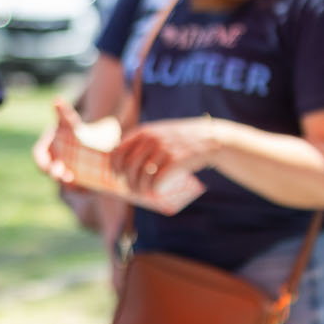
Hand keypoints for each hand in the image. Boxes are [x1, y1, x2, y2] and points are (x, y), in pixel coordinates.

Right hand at [34, 100, 83, 186]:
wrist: (92, 140)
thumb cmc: (75, 130)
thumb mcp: (69, 121)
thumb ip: (64, 112)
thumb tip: (57, 99)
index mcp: (44, 150)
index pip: (39, 158)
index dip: (44, 163)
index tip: (55, 164)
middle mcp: (52, 164)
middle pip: (51, 172)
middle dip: (57, 175)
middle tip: (67, 176)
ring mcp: (63, 173)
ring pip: (63, 182)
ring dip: (69, 184)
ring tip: (78, 181)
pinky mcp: (76, 181)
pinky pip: (75, 188)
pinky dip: (81, 188)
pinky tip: (89, 186)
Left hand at [109, 116, 223, 194]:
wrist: (209, 139)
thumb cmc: (181, 138)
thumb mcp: (159, 131)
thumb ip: (142, 140)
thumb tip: (121, 158)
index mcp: (143, 131)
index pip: (118, 151)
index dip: (115, 165)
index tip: (117, 174)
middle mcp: (151, 139)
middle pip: (129, 167)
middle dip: (128, 181)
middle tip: (132, 189)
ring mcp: (163, 150)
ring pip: (142, 177)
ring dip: (140, 188)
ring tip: (143, 192)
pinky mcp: (175, 161)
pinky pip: (157, 181)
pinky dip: (154, 189)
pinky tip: (155, 191)